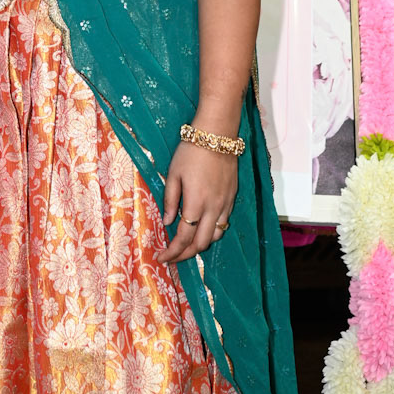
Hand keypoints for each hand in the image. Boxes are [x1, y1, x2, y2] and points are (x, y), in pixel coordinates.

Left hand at [156, 140, 237, 265]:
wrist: (217, 135)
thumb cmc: (191, 152)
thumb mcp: (173, 174)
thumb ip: (170, 200)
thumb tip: (167, 222)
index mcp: (195, 203)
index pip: (184, 237)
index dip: (172, 252)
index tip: (161, 258)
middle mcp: (213, 209)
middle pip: (201, 244)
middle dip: (185, 254)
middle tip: (172, 256)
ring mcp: (225, 205)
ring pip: (215, 237)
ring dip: (200, 245)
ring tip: (186, 245)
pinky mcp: (232, 199)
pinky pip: (223, 224)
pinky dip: (212, 233)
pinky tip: (202, 229)